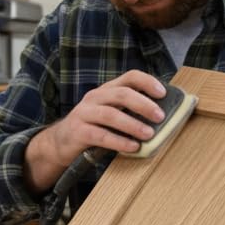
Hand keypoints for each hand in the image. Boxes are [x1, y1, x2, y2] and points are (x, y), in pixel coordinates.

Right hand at [24, 71, 165, 192]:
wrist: (61, 143)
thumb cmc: (94, 128)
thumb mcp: (111, 114)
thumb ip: (130, 112)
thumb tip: (163, 116)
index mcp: (107, 90)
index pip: (129, 77)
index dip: (147, 82)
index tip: (163, 93)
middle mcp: (95, 97)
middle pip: (121, 94)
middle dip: (143, 104)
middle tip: (160, 117)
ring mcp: (84, 113)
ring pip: (110, 114)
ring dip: (133, 124)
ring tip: (149, 134)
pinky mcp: (77, 131)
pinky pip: (100, 135)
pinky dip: (118, 141)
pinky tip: (132, 147)